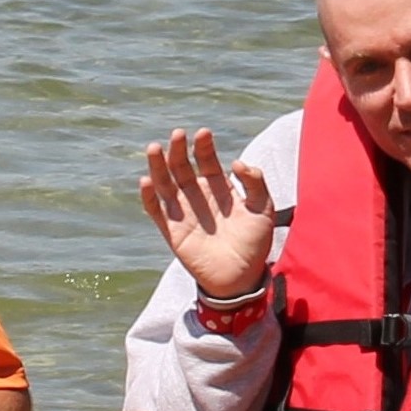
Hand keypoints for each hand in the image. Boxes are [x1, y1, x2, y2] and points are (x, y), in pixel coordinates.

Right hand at [138, 128, 275, 297]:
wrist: (242, 277)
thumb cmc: (255, 243)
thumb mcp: (264, 207)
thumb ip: (255, 182)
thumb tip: (236, 163)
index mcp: (218, 189)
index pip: (207, 161)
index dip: (204, 146)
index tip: (203, 133)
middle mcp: (198, 197)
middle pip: (182, 168)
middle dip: (178, 150)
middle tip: (177, 134)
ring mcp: (183, 213)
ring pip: (165, 184)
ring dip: (158, 166)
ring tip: (154, 148)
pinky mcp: (172, 231)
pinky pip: (156, 211)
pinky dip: (149, 197)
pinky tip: (146, 181)